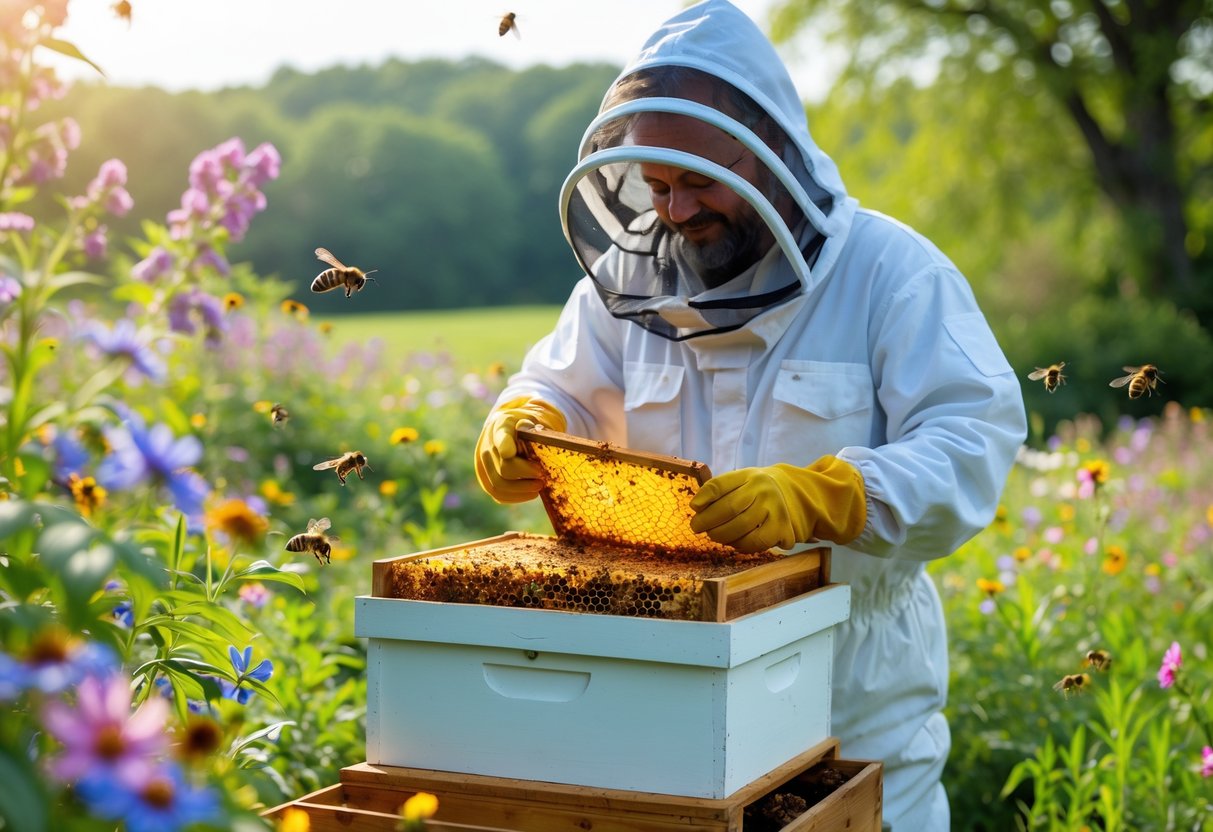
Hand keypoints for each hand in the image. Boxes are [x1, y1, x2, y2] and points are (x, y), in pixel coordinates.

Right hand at [474, 396, 566, 503]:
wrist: (513, 430)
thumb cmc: (529, 426)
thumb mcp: (536, 419)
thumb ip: (537, 426)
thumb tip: (538, 432)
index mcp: (501, 425)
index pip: (500, 437)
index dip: (504, 445)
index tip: (510, 453)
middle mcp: (487, 444)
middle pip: (503, 467)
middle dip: (525, 474)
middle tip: (543, 475)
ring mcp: (483, 464)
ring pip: (498, 484)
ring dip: (522, 489)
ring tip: (539, 486)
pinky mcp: (486, 479)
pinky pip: (498, 495)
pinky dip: (516, 497)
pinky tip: (531, 493)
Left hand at [689, 456, 865, 551]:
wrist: (797, 496)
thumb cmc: (758, 492)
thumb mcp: (741, 482)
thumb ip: (718, 490)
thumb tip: (695, 505)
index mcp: (750, 475)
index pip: (721, 485)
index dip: (704, 497)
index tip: (693, 508)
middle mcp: (764, 489)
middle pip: (728, 508)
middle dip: (708, 522)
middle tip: (698, 528)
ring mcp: (775, 509)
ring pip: (740, 528)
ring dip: (722, 536)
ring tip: (715, 536)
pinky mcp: (783, 529)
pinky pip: (755, 543)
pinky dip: (740, 545)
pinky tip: (736, 542)